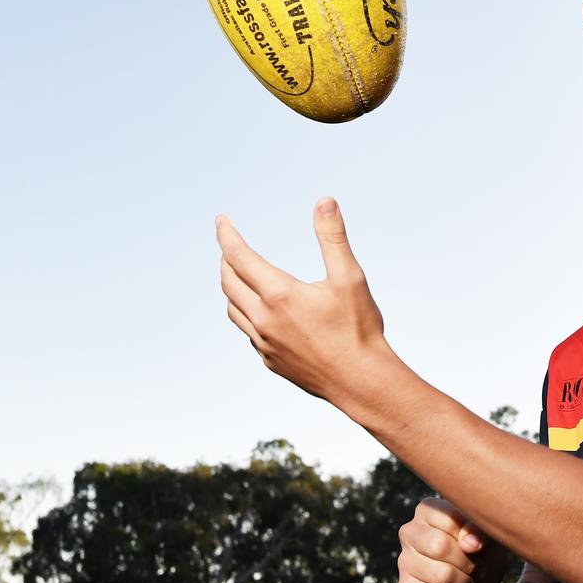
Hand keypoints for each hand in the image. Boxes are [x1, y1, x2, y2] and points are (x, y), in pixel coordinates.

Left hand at [216, 197, 392, 401]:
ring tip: (240, 276)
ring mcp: (264, 343)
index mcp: (279, 294)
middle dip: (227, 259)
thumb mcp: (350, 277)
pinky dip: (246, 314)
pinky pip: (248, 332)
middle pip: (228, 282)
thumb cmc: (359, 329)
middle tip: (231, 245)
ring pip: (233, 309)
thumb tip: (325, 202)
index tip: (221, 220)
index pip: (239, 256)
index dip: (227, 235)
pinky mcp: (270, 361)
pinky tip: (262, 312)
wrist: (361, 381)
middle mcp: (264, 319)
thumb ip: (333, 237)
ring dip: (231, 287)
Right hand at [397, 497, 511, 582]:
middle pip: (440, 546)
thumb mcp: (490, 537)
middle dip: (469, 563)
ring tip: (468, 582)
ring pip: (442, 575)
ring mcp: (404, 561)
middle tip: (478, 568)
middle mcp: (409, 532)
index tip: (480, 547)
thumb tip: (469, 543)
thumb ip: (481, 530)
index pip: (451, 519)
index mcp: (428, 509)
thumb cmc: (481, 556)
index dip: (473, 538)